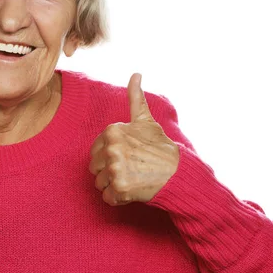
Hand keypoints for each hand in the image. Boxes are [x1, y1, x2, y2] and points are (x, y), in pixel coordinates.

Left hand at [89, 73, 178, 205]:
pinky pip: (107, 198)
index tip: (127, 157)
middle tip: (129, 170)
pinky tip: (132, 191)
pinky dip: (118, 199)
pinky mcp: (120, 188)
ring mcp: (115, 169)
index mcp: (112, 131)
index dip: (108, 156)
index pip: (95, 151)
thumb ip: (136, 98)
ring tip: (131, 179)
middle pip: (94, 168)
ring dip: (113, 186)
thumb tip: (136, 74)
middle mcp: (111, 149)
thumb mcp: (146, 120)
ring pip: (99, 184)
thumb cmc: (160, 147)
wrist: (178, 173)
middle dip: (109, 171)